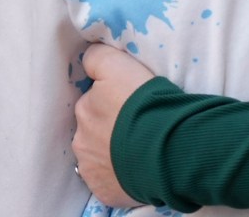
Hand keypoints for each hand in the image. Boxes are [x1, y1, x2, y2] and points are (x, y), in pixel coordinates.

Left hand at [73, 43, 156, 208]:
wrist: (168, 149)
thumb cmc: (147, 104)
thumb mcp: (120, 66)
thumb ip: (97, 58)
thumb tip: (87, 59)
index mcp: (85, 107)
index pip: (92, 99)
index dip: (111, 99)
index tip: (128, 102)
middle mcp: (80, 138)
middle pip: (92, 128)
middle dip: (108, 127)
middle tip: (137, 126)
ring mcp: (91, 168)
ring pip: (96, 156)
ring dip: (110, 153)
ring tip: (138, 150)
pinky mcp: (102, 190)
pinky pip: (106, 181)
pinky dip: (117, 176)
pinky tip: (135, 170)